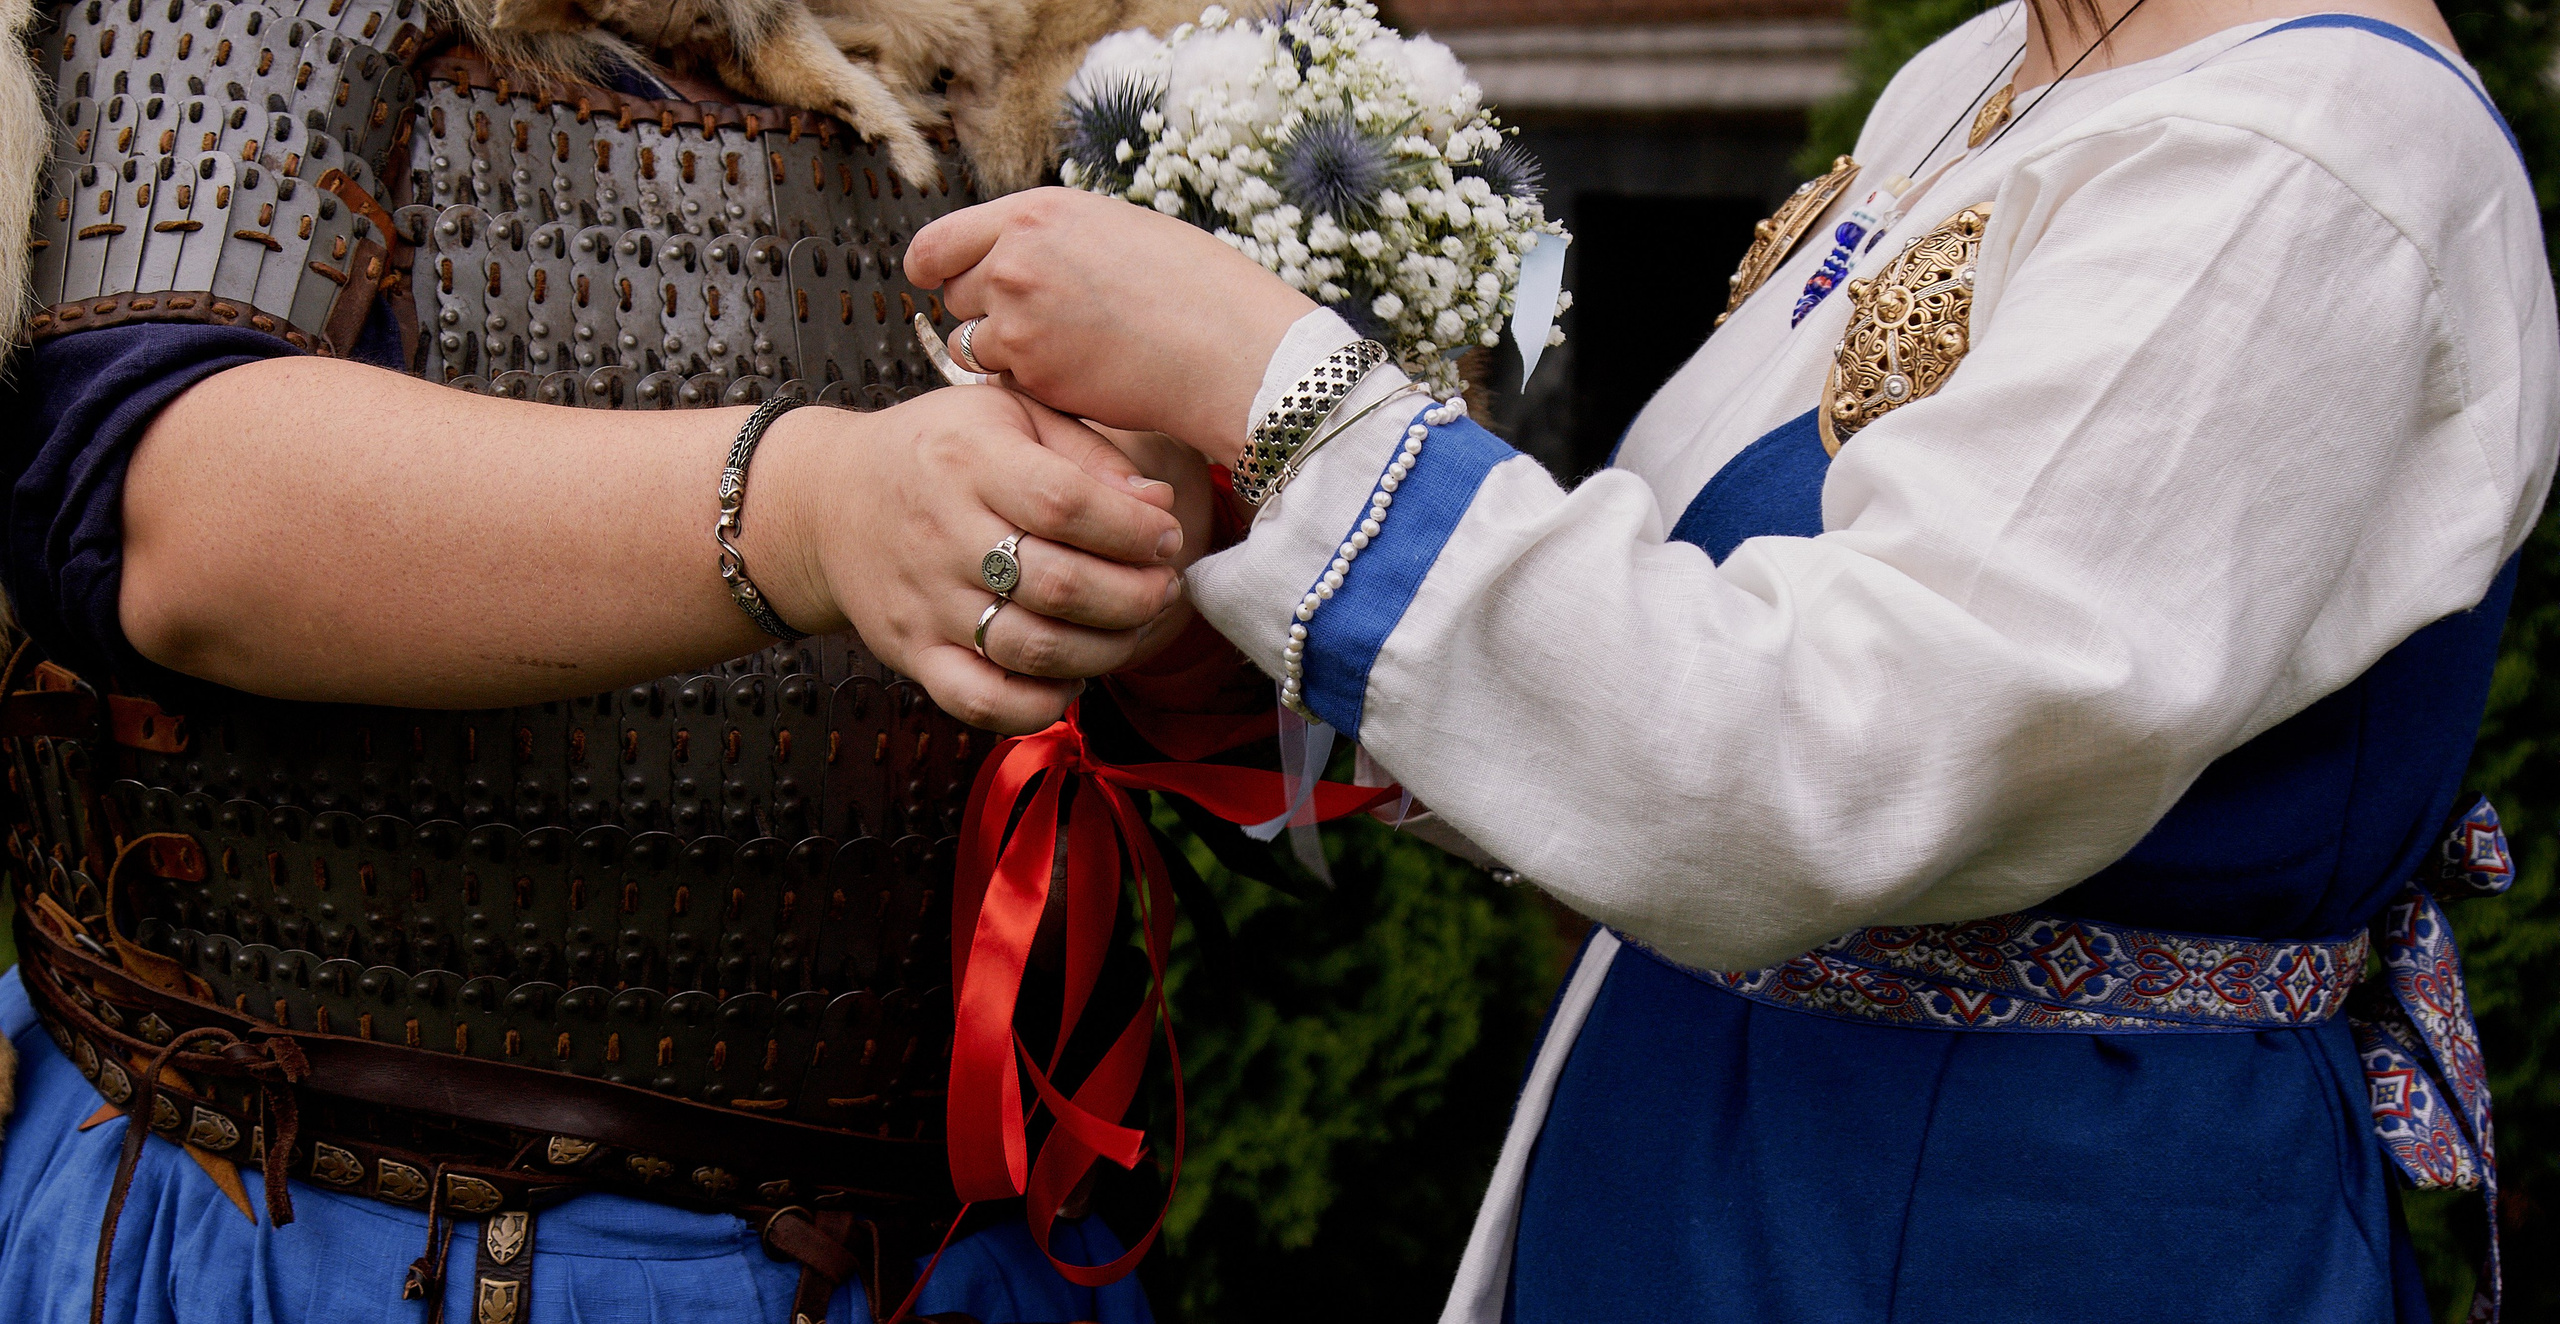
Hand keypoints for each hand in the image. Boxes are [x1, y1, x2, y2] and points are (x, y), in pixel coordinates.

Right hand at [746, 387, 1187, 733]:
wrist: (828, 501)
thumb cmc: (941, 451)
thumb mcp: (1009, 414)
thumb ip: (1088, 453)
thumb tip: (1159, 507)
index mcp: (970, 460)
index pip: (1066, 504)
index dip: (1132, 530)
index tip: (1166, 536)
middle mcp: (942, 534)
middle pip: (1058, 585)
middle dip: (1135, 595)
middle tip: (1163, 587)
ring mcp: (925, 603)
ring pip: (1032, 648)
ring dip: (1106, 649)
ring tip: (1133, 628)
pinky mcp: (913, 654)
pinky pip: (983, 702)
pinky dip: (1041, 704)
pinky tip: (1073, 676)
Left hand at [905, 188, 1317, 467]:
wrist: (1229, 349)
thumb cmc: (1196, 287)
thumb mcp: (1116, 228)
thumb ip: (1053, 238)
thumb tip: (1016, 253)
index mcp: (1036, 214)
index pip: (939, 242)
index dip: (933, 266)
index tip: (933, 280)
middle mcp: (1014, 262)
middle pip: (954, 295)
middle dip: (982, 309)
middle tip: (1036, 322)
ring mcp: (1018, 323)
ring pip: (975, 345)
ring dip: (1004, 353)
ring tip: (1067, 350)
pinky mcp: (1034, 377)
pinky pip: (1008, 384)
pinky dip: (1033, 386)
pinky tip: (1084, 376)